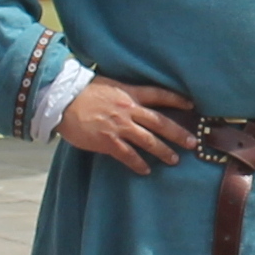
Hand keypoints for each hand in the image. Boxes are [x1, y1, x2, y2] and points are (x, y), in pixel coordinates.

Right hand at [55, 77, 198, 175]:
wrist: (61, 100)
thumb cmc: (81, 91)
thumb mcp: (107, 84)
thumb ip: (123, 91)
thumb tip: (132, 96)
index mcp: (129, 92)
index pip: (159, 94)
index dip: (176, 99)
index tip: (191, 104)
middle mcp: (128, 109)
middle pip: (160, 122)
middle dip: (178, 133)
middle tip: (193, 142)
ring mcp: (119, 126)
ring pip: (148, 141)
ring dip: (164, 151)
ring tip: (175, 159)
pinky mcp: (108, 141)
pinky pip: (128, 155)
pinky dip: (138, 163)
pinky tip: (146, 170)